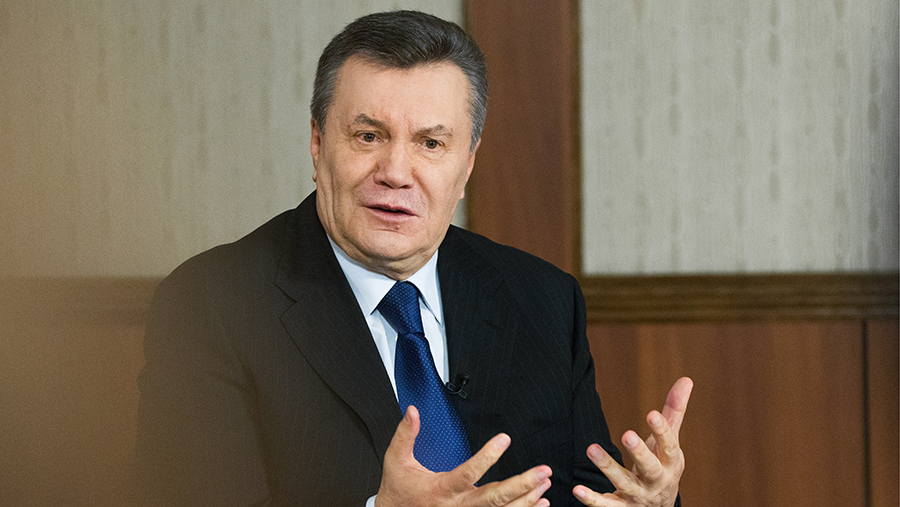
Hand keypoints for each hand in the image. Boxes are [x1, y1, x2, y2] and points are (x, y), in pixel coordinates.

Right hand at [375, 406, 552, 506]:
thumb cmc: (398, 491)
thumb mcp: (397, 460)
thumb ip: (406, 434)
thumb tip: (412, 411)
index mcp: (442, 489)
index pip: (468, 472)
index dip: (488, 456)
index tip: (504, 439)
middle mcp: (458, 506)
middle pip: (495, 498)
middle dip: (521, 485)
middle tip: (542, 472)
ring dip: (527, 498)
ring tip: (545, 483)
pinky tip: (539, 502)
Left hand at [573, 377, 692, 506]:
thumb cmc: (663, 466)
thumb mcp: (670, 442)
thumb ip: (674, 412)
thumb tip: (686, 379)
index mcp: (670, 463)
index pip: (669, 446)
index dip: (662, 430)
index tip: (653, 413)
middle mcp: (656, 481)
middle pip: (650, 467)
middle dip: (639, 452)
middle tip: (627, 434)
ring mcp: (638, 496)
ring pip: (624, 483)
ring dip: (608, 467)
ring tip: (591, 449)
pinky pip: (606, 506)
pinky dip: (591, 499)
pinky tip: (577, 489)